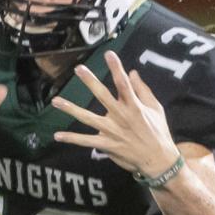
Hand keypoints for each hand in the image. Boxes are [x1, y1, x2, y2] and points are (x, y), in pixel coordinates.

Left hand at [52, 51, 180, 175]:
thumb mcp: (156, 108)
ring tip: (55, 101)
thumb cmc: (158, 131)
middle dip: (90, 81)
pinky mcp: (106, 144)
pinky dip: (71, 138)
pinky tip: (57, 135)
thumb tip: (132, 72)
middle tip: (79, 69)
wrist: (158, 160)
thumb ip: (143, 90)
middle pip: (103, 96)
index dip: (116, 68)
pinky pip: (86, 141)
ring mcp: (112, 131)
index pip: (124, 83)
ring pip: (88, 118)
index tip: (108, 54)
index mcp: (134, 106)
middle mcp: (121, 116)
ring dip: (71, 109)